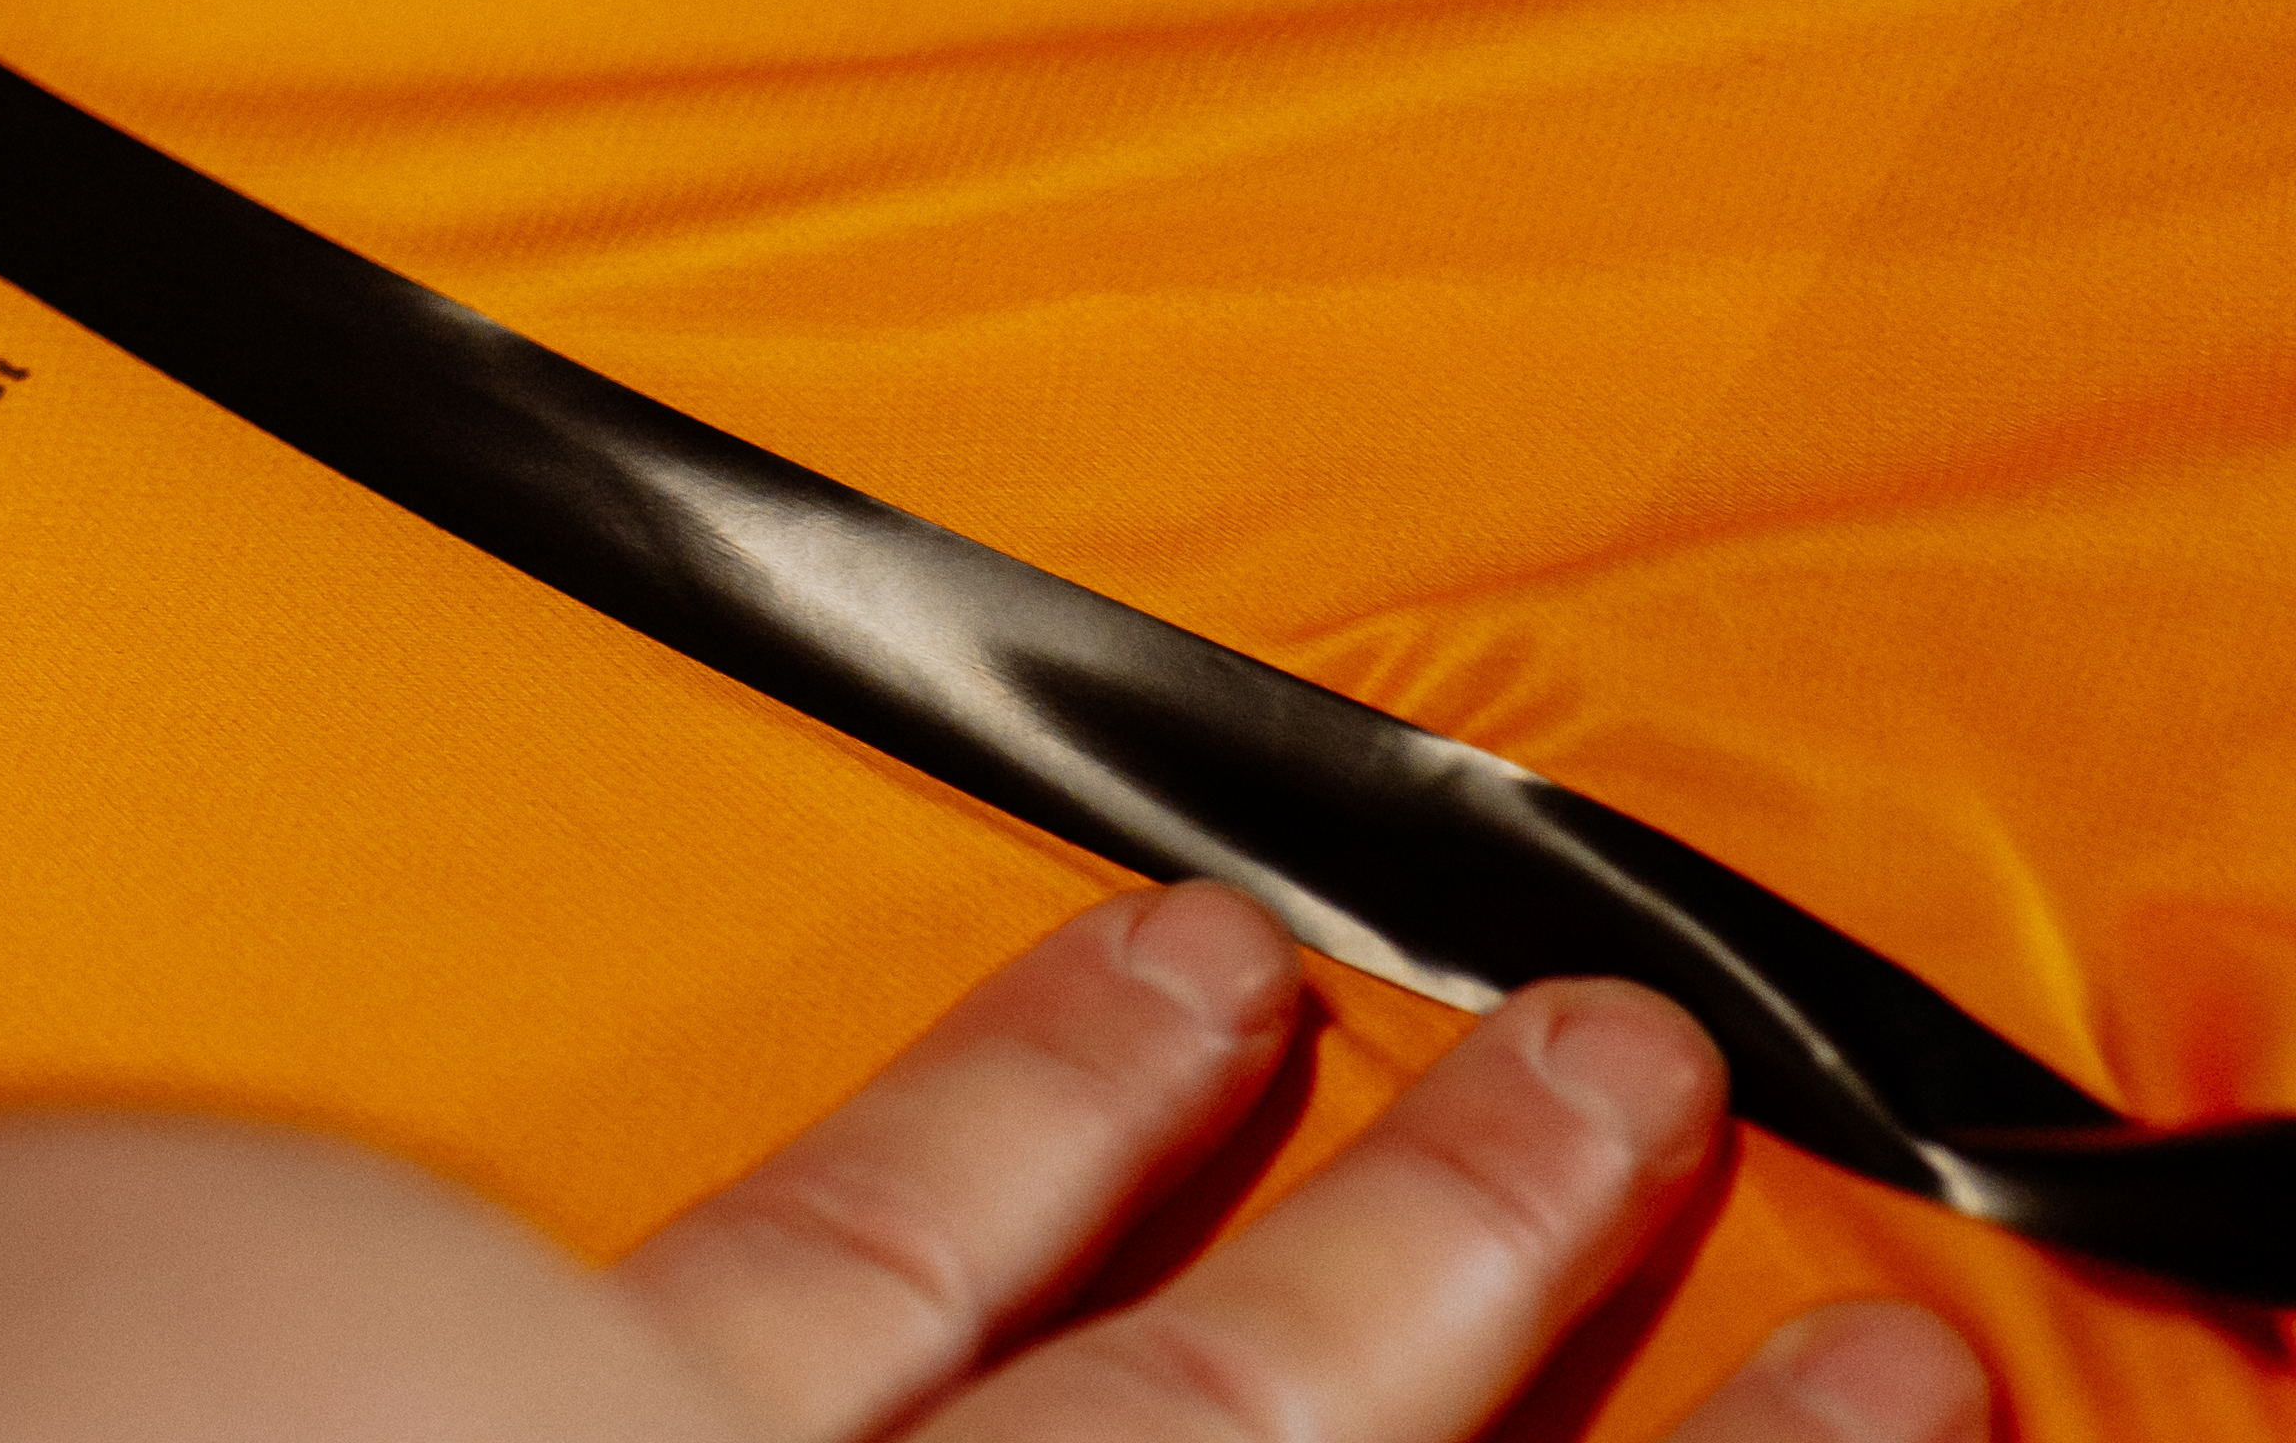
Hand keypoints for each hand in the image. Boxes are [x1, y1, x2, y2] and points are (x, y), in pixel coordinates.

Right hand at [0, 892, 1983, 1442]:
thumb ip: (950, 1384)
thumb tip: (1406, 1344)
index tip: (1874, 1400)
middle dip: (1624, 1423)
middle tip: (1872, 1307)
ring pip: (1175, 1434)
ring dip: (1443, 1268)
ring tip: (1626, 1097)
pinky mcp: (528, 1396)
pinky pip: (893, 1303)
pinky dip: (1072, 1134)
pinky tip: (1197, 1004)